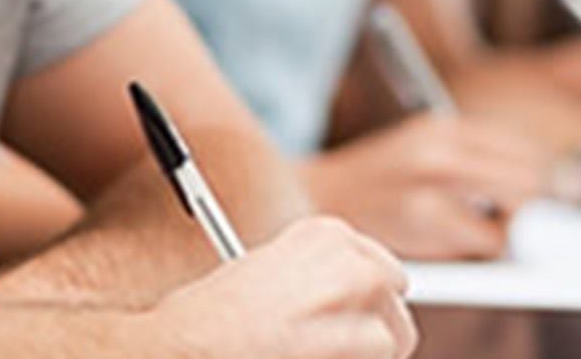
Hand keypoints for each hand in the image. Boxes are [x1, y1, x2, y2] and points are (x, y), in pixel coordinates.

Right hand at [147, 217, 415, 358]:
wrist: (186, 348)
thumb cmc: (211, 320)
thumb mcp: (267, 272)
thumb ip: (317, 280)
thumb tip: (348, 307)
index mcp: (327, 234)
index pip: (380, 272)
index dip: (362, 304)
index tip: (343, 322)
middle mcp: (353, 260)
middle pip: (394, 305)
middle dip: (369, 334)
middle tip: (330, 351)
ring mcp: (362, 303)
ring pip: (390, 343)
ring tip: (309, 358)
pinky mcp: (369, 342)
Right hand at [303, 115, 548, 259]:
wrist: (320, 197)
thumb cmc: (379, 180)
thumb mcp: (423, 146)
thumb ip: (473, 155)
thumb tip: (539, 181)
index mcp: (445, 127)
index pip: (524, 147)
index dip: (539, 175)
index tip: (540, 193)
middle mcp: (442, 149)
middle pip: (531, 177)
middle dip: (531, 203)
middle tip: (513, 216)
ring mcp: (434, 184)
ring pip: (517, 207)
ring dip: (512, 224)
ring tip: (487, 226)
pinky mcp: (426, 219)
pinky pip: (489, 240)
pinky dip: (487, 246)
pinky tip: (463, 241)